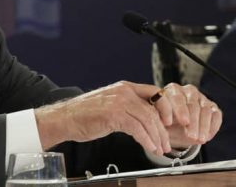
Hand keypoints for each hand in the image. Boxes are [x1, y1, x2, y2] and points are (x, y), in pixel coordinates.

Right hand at [35, 81, 172, 154]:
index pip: (154, 92)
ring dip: (156, 137)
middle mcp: (124, 91)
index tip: (170, 123)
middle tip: (167, 143)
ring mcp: (119, 102)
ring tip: (160, 149)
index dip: (166, 108)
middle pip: (153, 109)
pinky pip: (137, 128)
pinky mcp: (113, 114)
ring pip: (147, 119)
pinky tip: (149, 147)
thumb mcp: (111, 105)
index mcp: (125, 87)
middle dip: (163, 129)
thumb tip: (146, 119)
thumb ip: (128, 107)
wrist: (65, 118)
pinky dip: (146, 139)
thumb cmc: (86, 114)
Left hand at [150, 82, 221, 148]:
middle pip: (193, 105)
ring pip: (205, 110)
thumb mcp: (159, 122)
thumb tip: (162, 123)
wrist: (175, 128)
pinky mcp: (213, 108)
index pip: (178, 97)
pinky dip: (212, 127)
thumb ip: (160, 120)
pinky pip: (216, 115)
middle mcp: (189, 91)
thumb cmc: (166, 122)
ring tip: (199, 140)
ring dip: (203, 127)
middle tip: (192, 136)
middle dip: (193, 122)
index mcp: (173, 90)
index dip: (181, 110)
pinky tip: (207, 137)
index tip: (183, 122)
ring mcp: (202, 99)